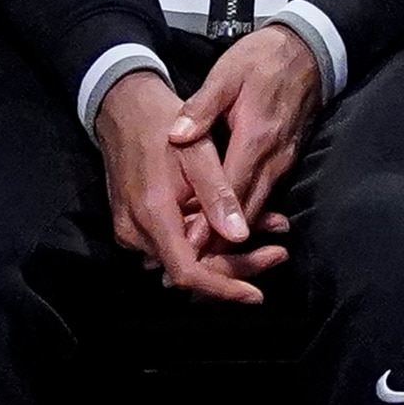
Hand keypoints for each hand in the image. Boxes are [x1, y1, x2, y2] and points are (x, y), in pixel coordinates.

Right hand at [94, 67, 280, 301]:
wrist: (124, 108)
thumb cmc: (163, 126)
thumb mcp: (198, 152)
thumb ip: (217, 194)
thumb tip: (240, 235)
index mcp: (152, 216)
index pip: (188, 273)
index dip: (223, 288)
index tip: (257, 295)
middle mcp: (136, 231)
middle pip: (191, 271)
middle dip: (237, 268)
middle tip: (279, 252)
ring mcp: (132, 231)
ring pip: (185, 259)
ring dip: (227, 253)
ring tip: (271, 230)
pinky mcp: (135, 224)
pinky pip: (174, 244)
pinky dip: (208, 239)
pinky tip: (241, 223)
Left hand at [167, 22, 321, 249]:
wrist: (310, 50)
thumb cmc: (264, 60)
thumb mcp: (226, 75)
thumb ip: (201, 108)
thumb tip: (175, 135)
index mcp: (256, 139)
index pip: (231, 193)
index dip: (210, 225)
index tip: (186, 249)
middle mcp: (274, 159)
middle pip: (248, 215)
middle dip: (221, 247)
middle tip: (189, 272)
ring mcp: (284, 162)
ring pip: (259, 212)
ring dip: (233, 240)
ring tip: (202, 263)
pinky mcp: (286, 161)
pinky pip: (265, 199)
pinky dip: (245, 221)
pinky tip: (225, 235)